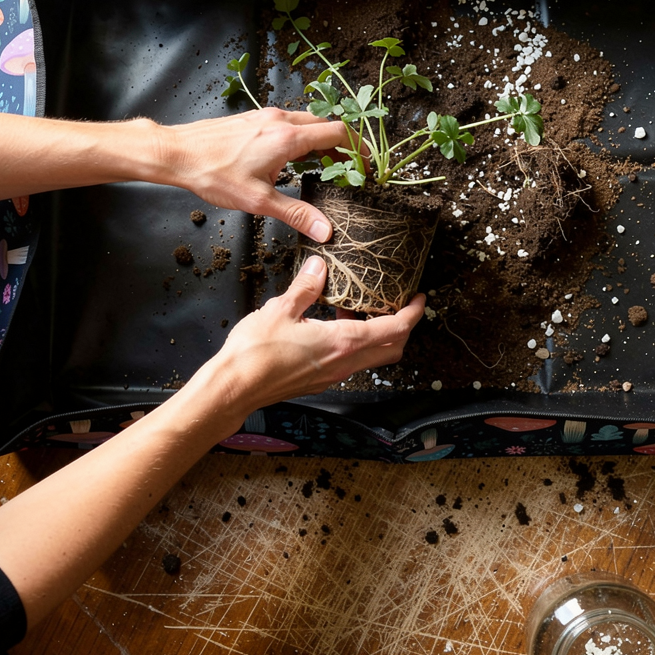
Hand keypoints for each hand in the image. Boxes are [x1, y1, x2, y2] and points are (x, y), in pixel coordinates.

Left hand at [159, 107, 349, 240]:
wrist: (177, 153)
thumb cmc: (214, 174)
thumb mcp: (259, 200)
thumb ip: (296, 214)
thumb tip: (325, 231)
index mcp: (288, 138)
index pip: (337, 133)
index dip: (357, 148)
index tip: (365, 165)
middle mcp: (280, 121)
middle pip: (325, 124)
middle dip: (342, 145)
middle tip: (349, 167)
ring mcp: (266, 117)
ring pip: (306, 122)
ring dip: (321, 139)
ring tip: (326, 163)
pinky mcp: (253, 119)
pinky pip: (288, 122)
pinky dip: (301, 136)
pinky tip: (293, 157)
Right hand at [193, 256, 423, 424]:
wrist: (235, 388)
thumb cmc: (255, 353)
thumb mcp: (282, 309)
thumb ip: (306, 286)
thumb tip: (320, 267)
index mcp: (342, 343)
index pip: (394, 330)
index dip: (412, 313)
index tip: (419, 298)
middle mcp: (344, 363)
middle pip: (392, 348)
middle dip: (402, 326)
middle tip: (401, 303)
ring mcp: (333, 375)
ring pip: (372, 357)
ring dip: (377, 334)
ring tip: (362, 308)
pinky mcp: (320, 380)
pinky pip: (351, 361)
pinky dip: (356, 343)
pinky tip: (334, 324)